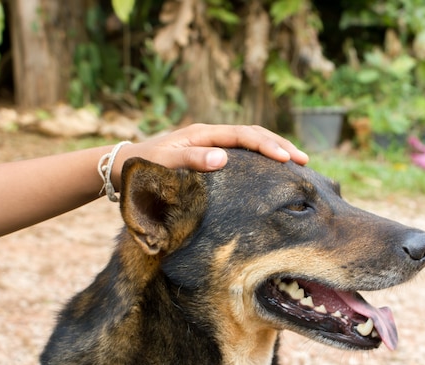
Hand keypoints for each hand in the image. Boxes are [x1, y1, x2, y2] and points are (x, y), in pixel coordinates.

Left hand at [118, 124, 308, 174]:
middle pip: (253, 134)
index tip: (287, 159)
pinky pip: (240, 153)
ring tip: (295, 162)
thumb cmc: (142, 167)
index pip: (244, 135)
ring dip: (273, 149)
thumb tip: (224, 158)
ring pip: (249, 142)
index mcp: (203, 134)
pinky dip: (259, 158)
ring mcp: (210, 145)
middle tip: (303, 160)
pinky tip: (269, 169)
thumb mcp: (164, 164)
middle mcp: (210, 136)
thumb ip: (191, 160)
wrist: (121, 167)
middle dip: (280, 145)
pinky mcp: (208, 155)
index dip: (267, 145)